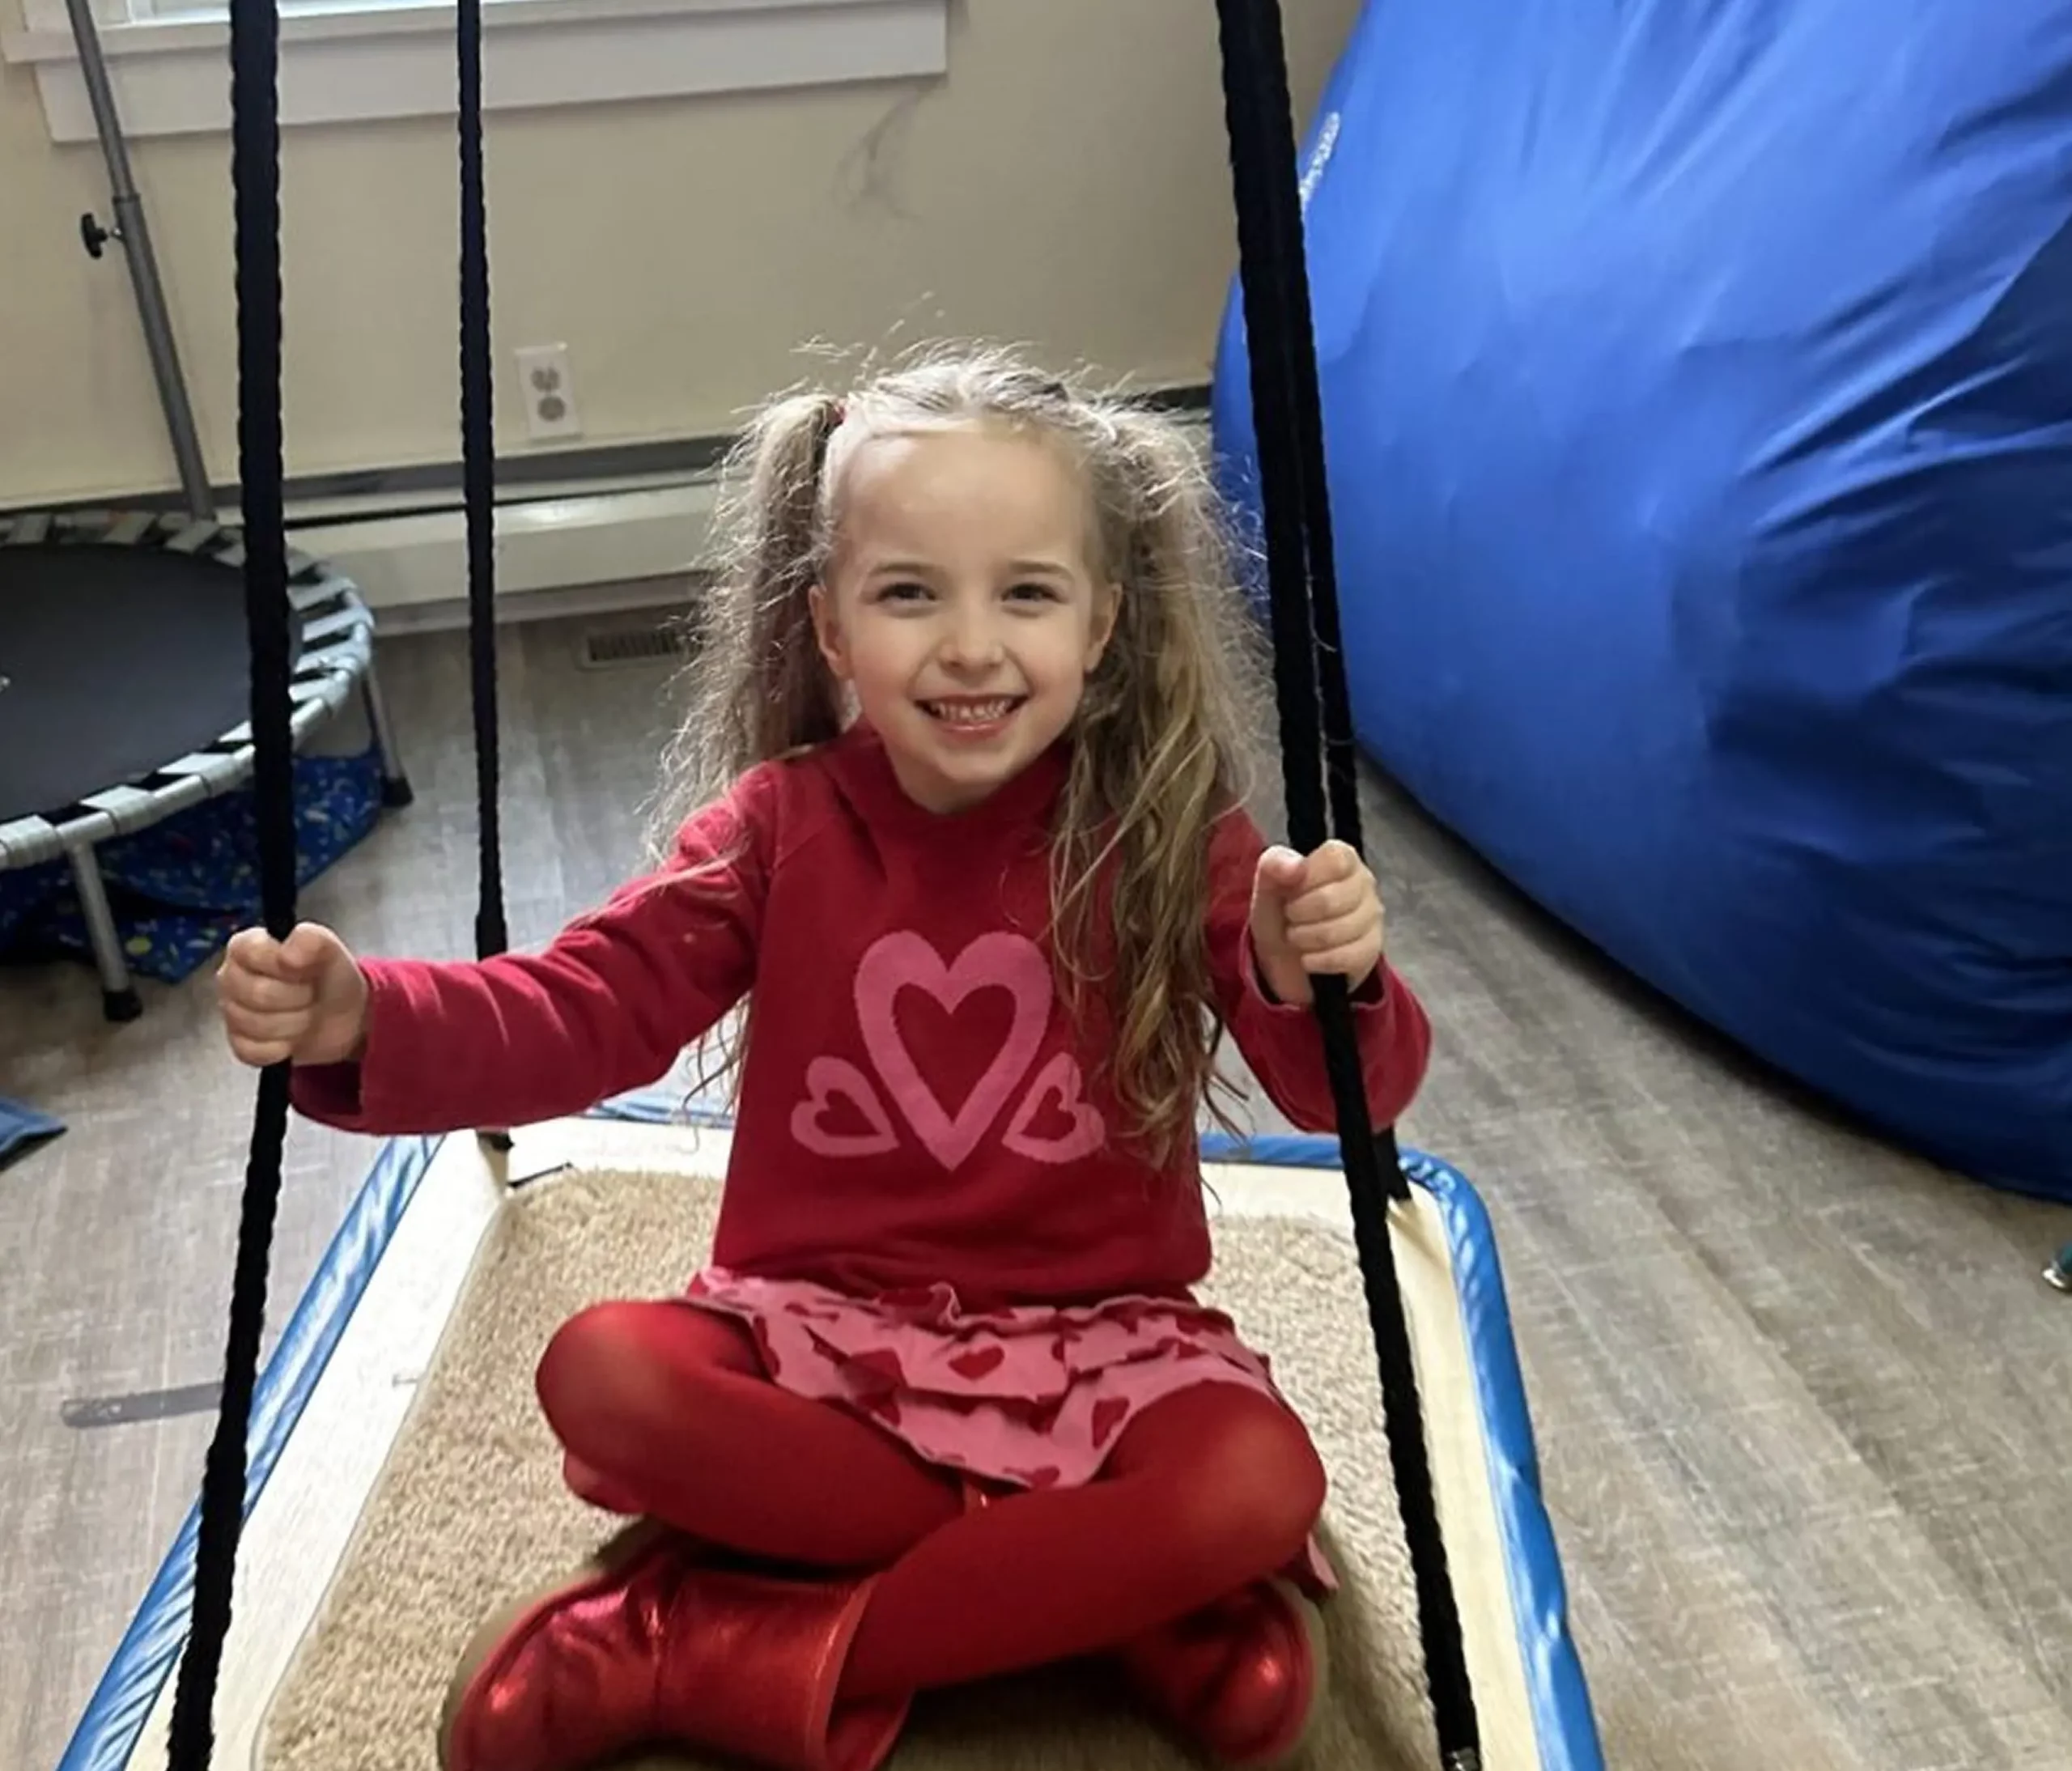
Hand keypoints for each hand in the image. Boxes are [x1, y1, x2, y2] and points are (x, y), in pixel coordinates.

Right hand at [216, 921, 369, 1067]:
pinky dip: (283, 1048)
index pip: (253, 953)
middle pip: (258, 993)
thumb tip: (288, 953)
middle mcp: (231, 978)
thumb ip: (312, 940)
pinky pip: (255, 1052)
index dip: (287, 966)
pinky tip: (293, 1037)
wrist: (343, 1017)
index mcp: (247, 947)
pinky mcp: (239, 1044)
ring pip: (257, 1026)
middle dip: (297, 997)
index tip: (307, 970)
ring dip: (295, 1023)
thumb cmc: (329, 977)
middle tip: (311, 994)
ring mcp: (231, 1013)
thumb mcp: (331, 951)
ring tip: (306, 1013)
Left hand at [1248, 839, 1384, 1007]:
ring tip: (1297, 936)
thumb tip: (1296, 866)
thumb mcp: (1267, 884)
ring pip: (1340, 930)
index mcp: (1342, 859)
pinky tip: (1309, 958)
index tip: (1292, 890)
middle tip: (1290, 917)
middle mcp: (1364, 883)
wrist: (1284, 954)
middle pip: (1332, 899)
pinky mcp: (1371, 949)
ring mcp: (1371, 917)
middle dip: (1299, 913)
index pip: (1336, 859)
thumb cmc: (1280, 910)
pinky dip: (1319, 961)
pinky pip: (1347, 957)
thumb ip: (1274, 865)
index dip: (1307, 879)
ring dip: (1306, 938)